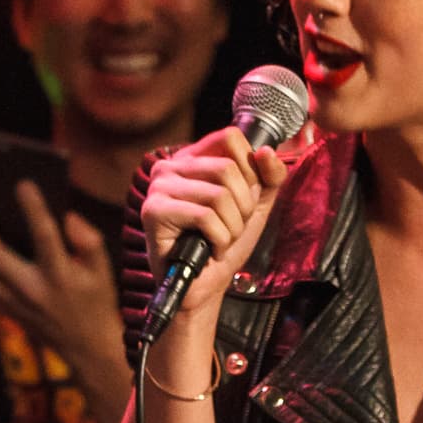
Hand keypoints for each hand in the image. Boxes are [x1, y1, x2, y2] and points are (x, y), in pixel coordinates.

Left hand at [0, 183, 121, 370]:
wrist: (86, 346)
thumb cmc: (96, 300)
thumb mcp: (103, 270)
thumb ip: (89, 240)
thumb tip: (67, 216)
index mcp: (60, 276)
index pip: (45, 236)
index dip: (33, 208)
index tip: (23, 183)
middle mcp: (31, 290)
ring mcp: (12, 302)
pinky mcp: (1, 309)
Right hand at [140, 126, 290, 319]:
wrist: (206, 285)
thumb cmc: (225, 241)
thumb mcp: (255, 204)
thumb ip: (269, 176)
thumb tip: (266, 152)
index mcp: (194, 158)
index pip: (231, 137)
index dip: (249, 170)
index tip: (243, 197)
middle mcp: (171, 166)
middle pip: (228, 168)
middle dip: (243, 206)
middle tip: (232, 226)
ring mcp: (159, 187)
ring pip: (219, 194)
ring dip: (232, 226)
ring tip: (221, 239)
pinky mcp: (154, 211)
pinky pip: (205, 217)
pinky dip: (219, 239)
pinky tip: (211, 249)